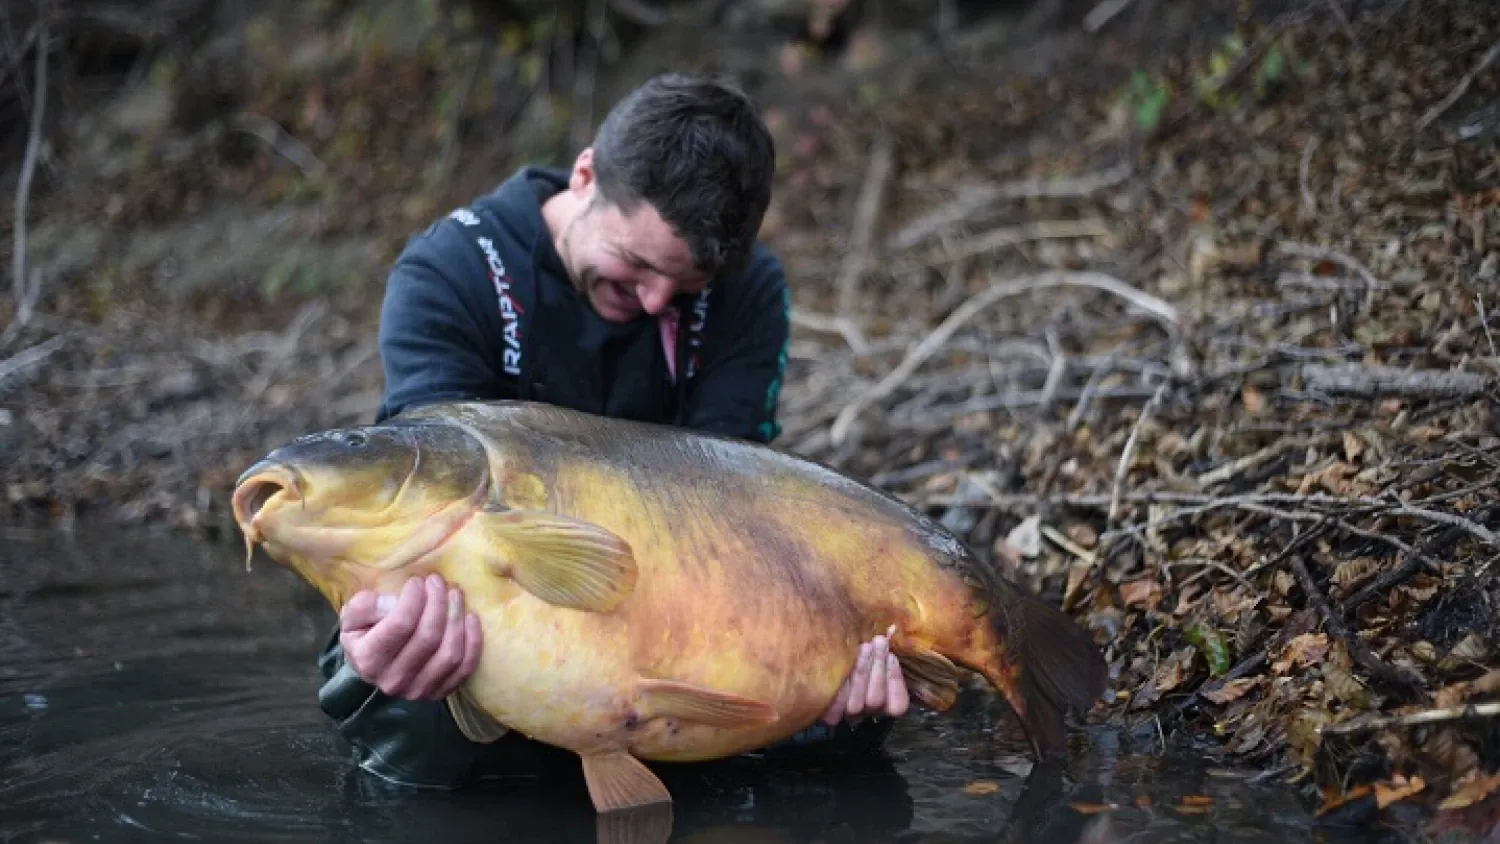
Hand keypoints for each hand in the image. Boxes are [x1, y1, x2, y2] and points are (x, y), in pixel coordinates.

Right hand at [339, 574, 481, 700]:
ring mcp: (418, 690)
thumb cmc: (364, 634)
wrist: (372, 666)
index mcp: (368, 659)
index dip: (414, 598)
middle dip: (438, 603)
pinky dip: (473, 641)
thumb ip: (365, 606)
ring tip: (455, 595)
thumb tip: (393, 601)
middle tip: (439, 582)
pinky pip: (464, 668)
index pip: (400, 625)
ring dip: (457, 618)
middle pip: (428, 637)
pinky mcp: (439, 692)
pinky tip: (471, 618)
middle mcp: (393, 680)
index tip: (417, 581)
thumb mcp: (352, 617)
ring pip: (449, 653)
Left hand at [821, 628, 908, 725]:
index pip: (897, 705)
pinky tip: (842, 662)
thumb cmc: (854, 655)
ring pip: (856, 704)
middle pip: (876, 700)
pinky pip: (836, 705)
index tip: (892, 655)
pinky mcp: (830, 716)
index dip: (895, 681)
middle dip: (878, 668)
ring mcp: (849, 716)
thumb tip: (891, 628)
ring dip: (861, 672)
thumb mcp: (872, 653)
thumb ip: (883, 649)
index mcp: (885, 703)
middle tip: (878, 641)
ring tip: (863, 647)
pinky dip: (841, 683)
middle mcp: (868, 713)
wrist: (819, 667)